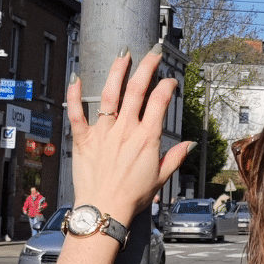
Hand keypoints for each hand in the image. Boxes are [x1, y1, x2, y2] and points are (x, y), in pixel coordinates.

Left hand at [67, 50, 191, 227]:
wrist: (104, 210)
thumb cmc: (131, 197)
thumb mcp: (160, 178)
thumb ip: (175, 157)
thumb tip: (189, 145)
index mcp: (146, 138)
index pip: (159, 102)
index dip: (167, 86)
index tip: (170, 81)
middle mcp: (125, 130)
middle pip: (138, 90)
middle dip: (147, 67)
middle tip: (152, 54)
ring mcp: (103, 133)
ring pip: (110, 95)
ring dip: (117, 72)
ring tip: (123, 56)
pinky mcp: (83, 139)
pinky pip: (76, 114)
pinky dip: (74, 95)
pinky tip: (76, 78)